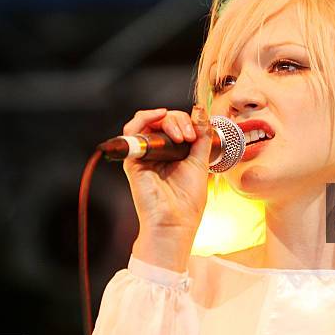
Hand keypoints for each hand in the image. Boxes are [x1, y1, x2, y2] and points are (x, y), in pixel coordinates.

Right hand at [122, 106, 212, 270]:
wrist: (175, 222)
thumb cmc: (188, 201)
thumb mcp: (200, 163)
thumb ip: (201, 137)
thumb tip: (201, 112)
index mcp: (175, 153)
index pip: (177, 124)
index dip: (189, 122)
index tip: (198, 134)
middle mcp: (158, 152)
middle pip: (164, 120)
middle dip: (180, 121)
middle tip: (190, 136)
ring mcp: (145, 155)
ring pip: (150, 121)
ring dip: (167, 120)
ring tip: (180, 133)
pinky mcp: (133, 159)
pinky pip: (132, 131)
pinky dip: (145, 118)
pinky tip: (160, 115)